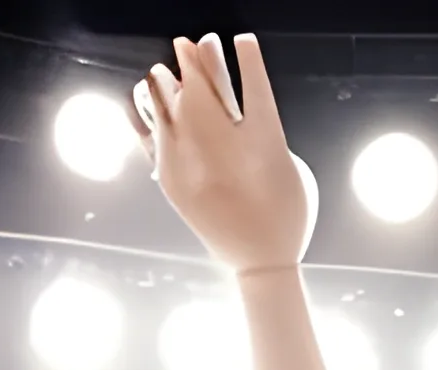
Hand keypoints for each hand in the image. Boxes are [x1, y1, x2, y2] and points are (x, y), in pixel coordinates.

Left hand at [129, 32, 311, 274]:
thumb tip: (233, 108)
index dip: (248, 59)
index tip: (240, 40)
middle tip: (188, 45)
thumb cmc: (285, 214)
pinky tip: (146, 100)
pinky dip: (147, 113)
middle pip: (203, 88)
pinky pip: (150, 134)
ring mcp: (193, 162)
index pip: (255, 87)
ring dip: (165, 83)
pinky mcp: (171, 178)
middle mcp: (227, 148)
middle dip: (195, 61)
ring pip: (169, 105)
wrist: (259, 260)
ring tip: (163, 73)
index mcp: (267, 143)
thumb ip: (266, 131)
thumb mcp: (291, 167)